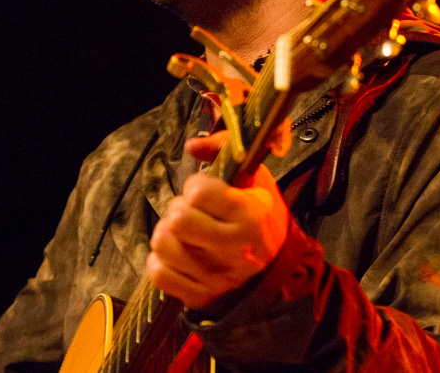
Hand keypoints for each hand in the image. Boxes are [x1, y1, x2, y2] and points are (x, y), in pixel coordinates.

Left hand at [146, 130, 289, 308]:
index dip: (196, 186)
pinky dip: (160, 262)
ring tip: (181, 233)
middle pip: (178, 220)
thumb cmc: (262, 218)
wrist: (280, 270)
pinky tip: (176, 255)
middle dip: (178, 210)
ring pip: (163, 246)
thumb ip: (224, 150)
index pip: (198, 192)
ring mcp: (216, 275)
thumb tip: (191, 145)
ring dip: (166, 235)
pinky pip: (159, 274)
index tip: (205, 192)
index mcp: (249, 214)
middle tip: (190, 212)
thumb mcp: (255, 179)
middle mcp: (233, 247)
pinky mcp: (200, 295)